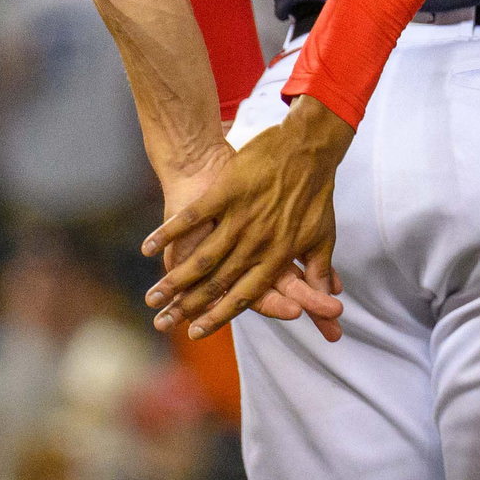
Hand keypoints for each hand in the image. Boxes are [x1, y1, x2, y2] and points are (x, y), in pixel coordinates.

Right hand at [145, 99, 352, 340]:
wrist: (306, 147)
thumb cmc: (315, 194)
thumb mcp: (322, 238)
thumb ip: (318, 273)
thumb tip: (331, 305)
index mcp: (277, 258)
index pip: (245, 296)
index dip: (219, 316)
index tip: (197, 331)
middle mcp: (256, 243)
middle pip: (216, 283)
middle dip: (188, 306)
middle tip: (163, 324)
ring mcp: (240, 218)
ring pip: (202, 257)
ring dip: (174, 280)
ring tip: (152, 299)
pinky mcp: (227, 192)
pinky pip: (193, 218)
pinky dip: (169, 234)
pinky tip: (148, 250)